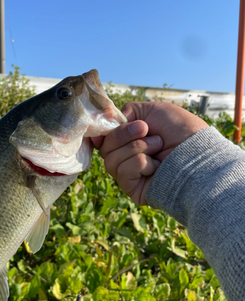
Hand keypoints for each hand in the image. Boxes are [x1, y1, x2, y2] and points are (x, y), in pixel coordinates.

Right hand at [91, 102, 207, 205]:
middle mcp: (126, 158)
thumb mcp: (152, 110)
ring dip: (136, 148)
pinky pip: (122, 172)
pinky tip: (157, 166)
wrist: (198, 152)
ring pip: (111, 160)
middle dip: (124, 134)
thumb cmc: (181, 130)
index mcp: (129, 141)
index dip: (102, 132)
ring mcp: (129, 175)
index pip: (102, 139)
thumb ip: (127, 112)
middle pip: (104, 148)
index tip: (107, 126)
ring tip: (158, 148)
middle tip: (146, 130)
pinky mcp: (134, 189)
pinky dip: (140, 163)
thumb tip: (106, 123)